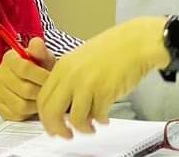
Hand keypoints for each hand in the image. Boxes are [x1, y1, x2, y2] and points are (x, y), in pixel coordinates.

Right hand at [0, 37, 55, 120]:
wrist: (34, 79)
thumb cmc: (40, 67)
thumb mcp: (44, 57)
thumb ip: (41, 51)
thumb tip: (37, 42)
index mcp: (10, 58)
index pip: (24, 68)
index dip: (41, 75)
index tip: (52, 78)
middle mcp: (0, 74)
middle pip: (24, 89)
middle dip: (41, 92)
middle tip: (50, 91)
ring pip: (20, 105)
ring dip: (36, 104)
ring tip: (43, 98)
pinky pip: (15, 115)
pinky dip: (27, 112)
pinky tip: (33, 104)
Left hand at [36, 17, 169, 137]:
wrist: (136, 42)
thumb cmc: (113, 49)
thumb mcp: (81, 59)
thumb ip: (69, 80)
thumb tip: (64, 107)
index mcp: (63, 66)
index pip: (43, 98)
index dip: (46, 118)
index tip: (52, 127)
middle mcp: (71, 75)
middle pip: (51, 112)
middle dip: (58, 130)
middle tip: (67, 135)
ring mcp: (87, 83)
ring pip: (75, 119)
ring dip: (83, 129)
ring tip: (91, 128)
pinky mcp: (105, 91)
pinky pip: (97, 116)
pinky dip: (101, 121)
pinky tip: (105, 117)